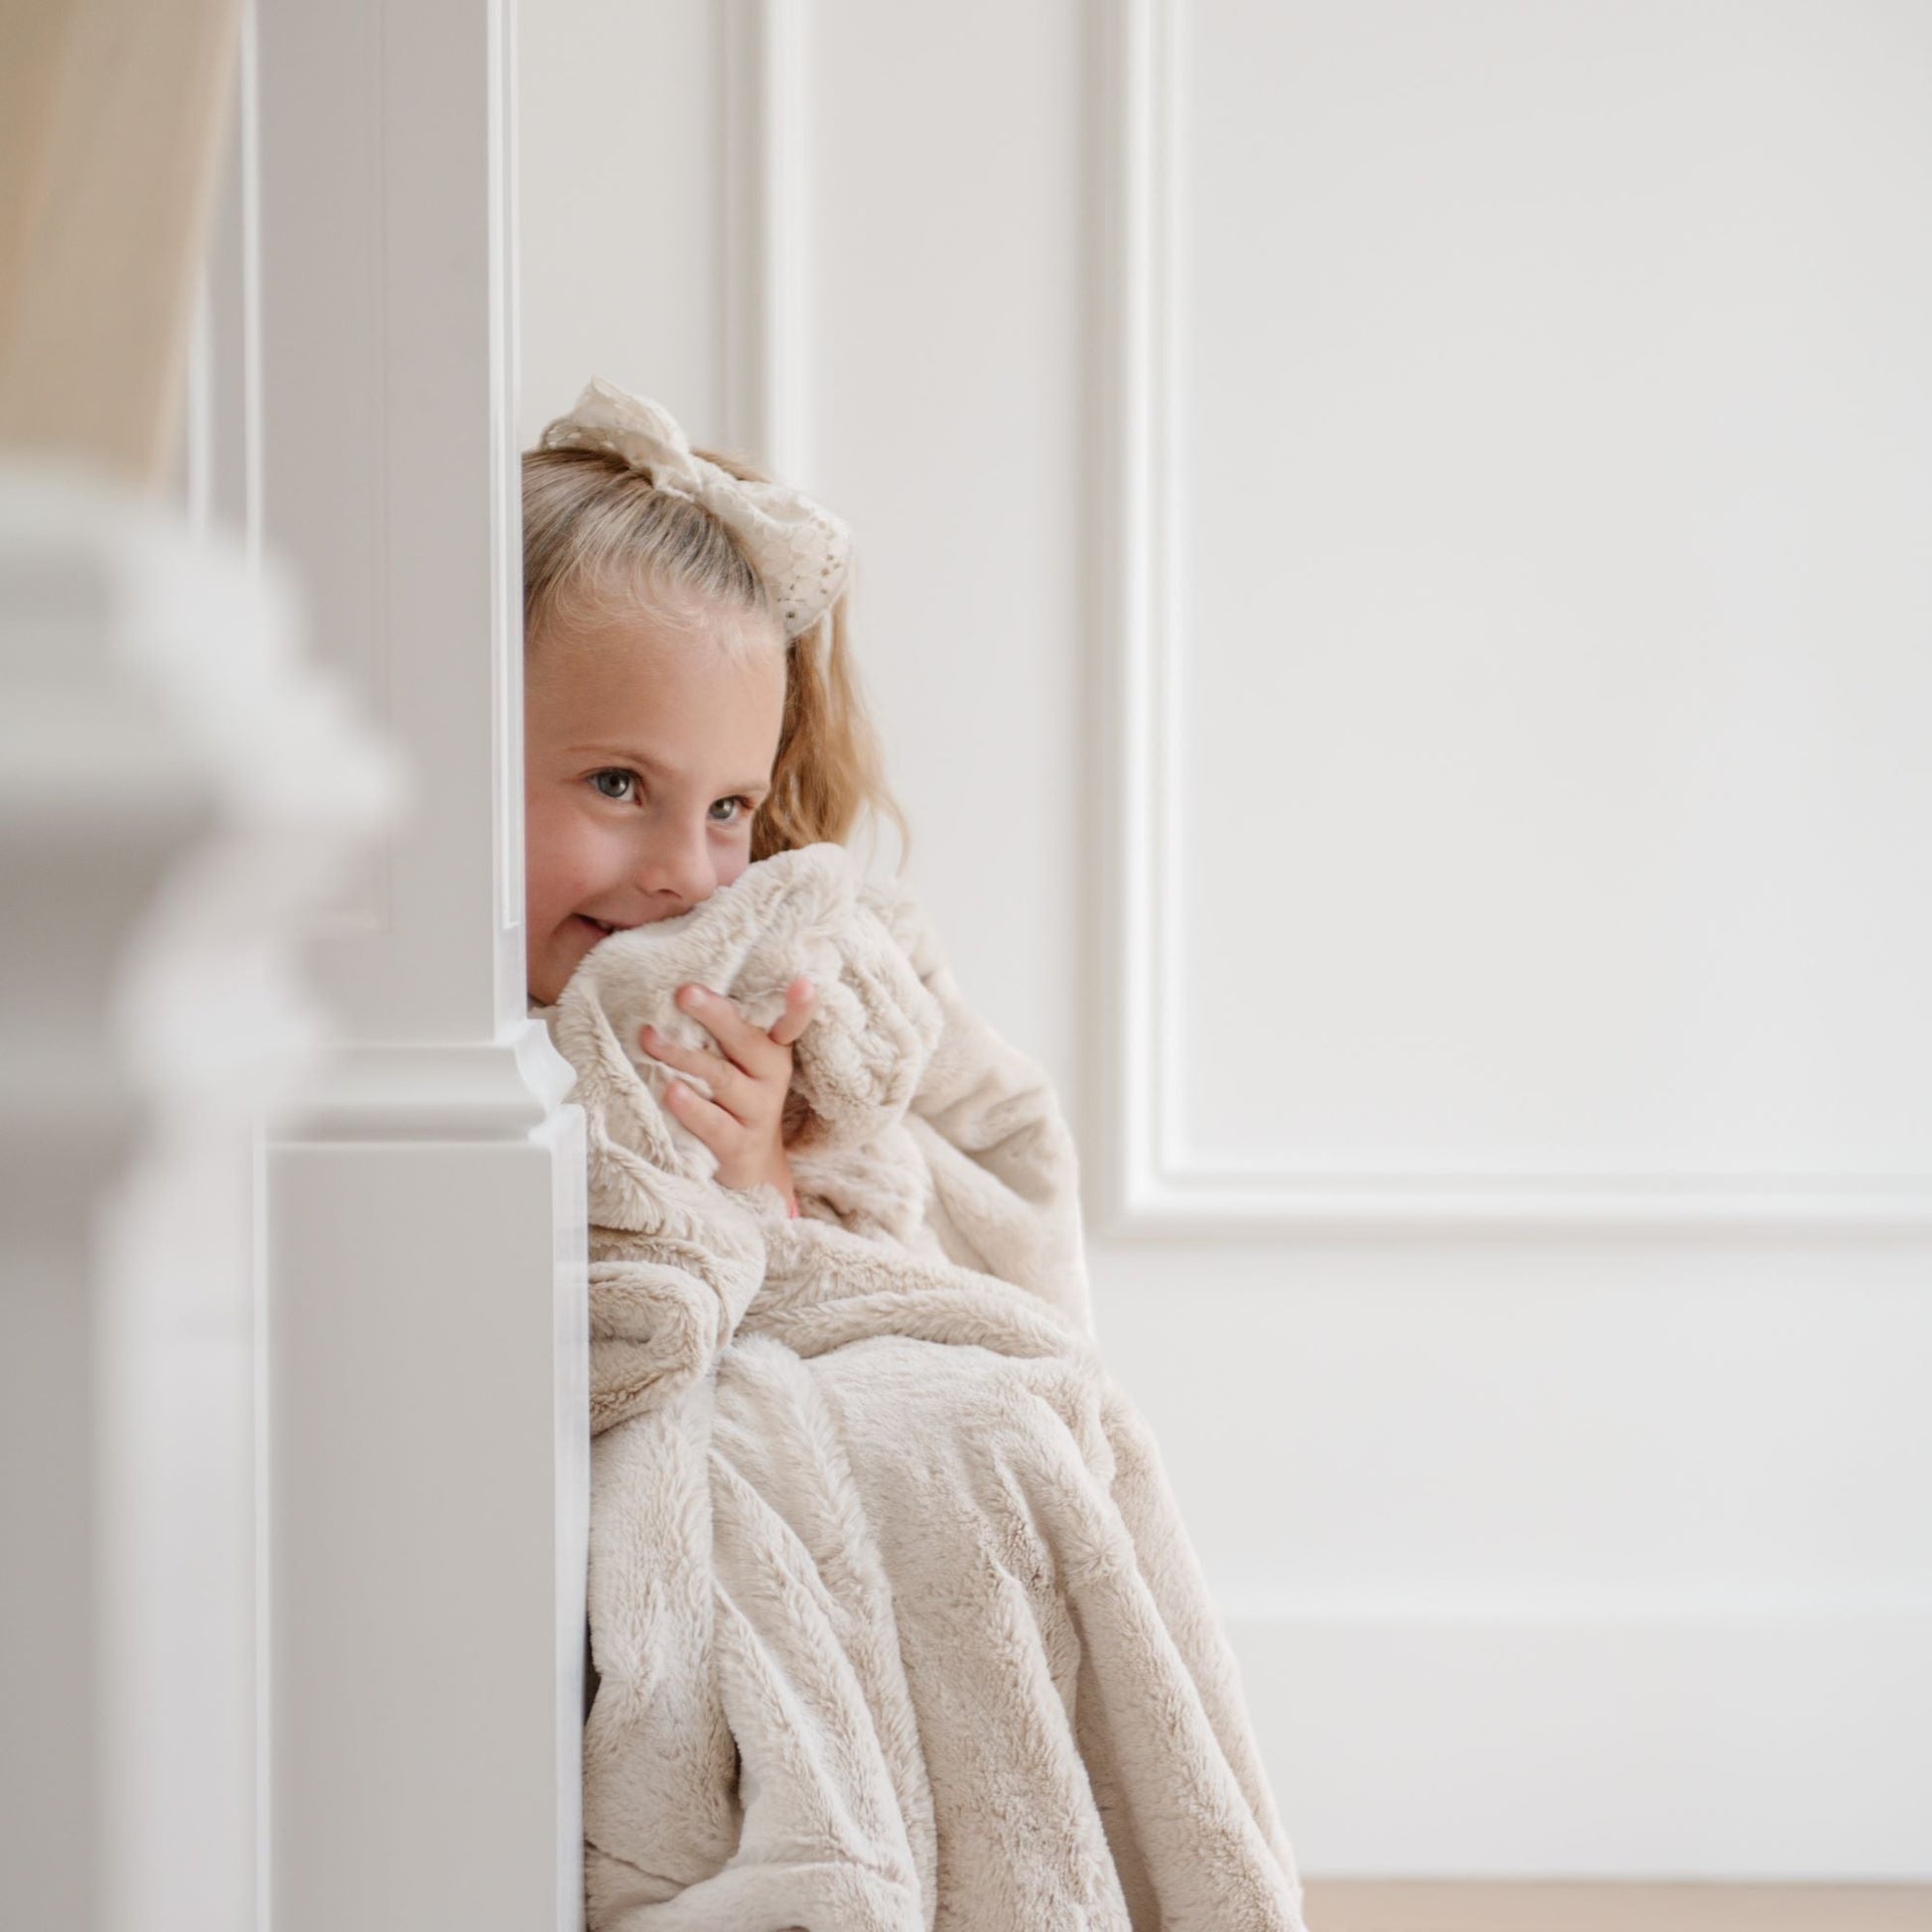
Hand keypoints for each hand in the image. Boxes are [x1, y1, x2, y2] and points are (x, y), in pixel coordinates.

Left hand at [640, 976, 817, 1203]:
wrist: (752, 1169)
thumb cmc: (735, 1100)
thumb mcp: (739, 1064)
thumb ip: (721, 1032)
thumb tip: (678, 991)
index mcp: (773, 1051)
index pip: (791, 1025)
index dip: (799, 1007)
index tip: (802, 983)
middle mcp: (772, 1079)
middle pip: (747, 1042)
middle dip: (715, 1015)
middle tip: (685, 992)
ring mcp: (758, 1113)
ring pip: (723, 1079)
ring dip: (684, 1057)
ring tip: (651, 1038)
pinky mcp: (739, 1146)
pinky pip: (715, 1124)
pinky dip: (692, 1107)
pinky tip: (670, 1091)